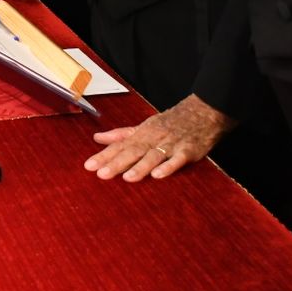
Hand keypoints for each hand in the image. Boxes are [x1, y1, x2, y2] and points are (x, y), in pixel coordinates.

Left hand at [85, 94, 236, 181]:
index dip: (104, 156)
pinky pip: (177, 159)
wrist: (202, 113)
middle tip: (101, 174)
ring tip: (127, 178)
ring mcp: (171, 144)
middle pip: (133, 151)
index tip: (89, 166)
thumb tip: (97, 138)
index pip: (120, 146)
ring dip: (140, 167)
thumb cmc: (170, 123)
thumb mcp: (144, 126)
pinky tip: (158, 175)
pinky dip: (168, 167)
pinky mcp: (188, 150)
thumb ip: (121, 135)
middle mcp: (154, 138)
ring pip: (153, 156)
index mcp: (142, 133)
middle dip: (117, 163)